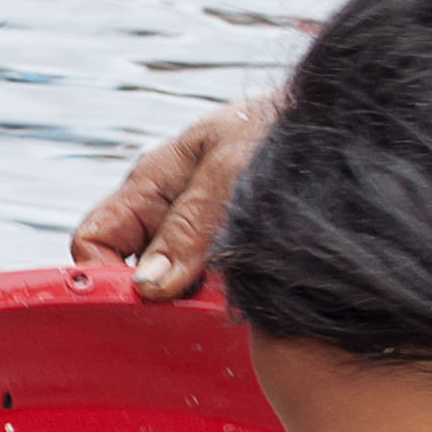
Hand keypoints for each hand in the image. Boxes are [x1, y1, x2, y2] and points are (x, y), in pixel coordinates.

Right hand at [66, 90, 279, 299]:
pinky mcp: (231, 249)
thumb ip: (188, 228)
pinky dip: (223, 296)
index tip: (137, 305)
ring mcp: (198, 230)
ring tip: (230, 297)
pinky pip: (209, 284)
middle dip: (152, 296)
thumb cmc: (282, 126)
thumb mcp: (229, 170)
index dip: (104, 275)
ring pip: (171, 283)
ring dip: (192, 300)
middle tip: (191, 308)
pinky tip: (248, 293)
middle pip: (129, 267)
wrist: (339, 123)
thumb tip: (148, 285)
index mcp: (150, 182)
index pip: (93, 239)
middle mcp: (166, 209)